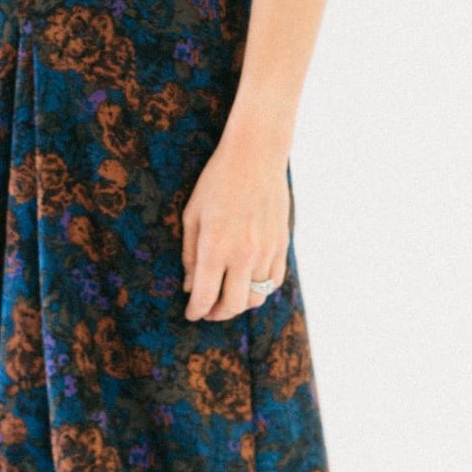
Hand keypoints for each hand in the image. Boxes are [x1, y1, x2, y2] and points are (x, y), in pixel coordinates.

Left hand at [180, 128, 289, 320]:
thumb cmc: (217, 182)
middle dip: (217, 314)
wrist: (255, 157)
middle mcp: (243, 254)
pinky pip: (273, 282)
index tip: (191, 314)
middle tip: (208, 310)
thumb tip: (191, 287)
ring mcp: (266, 251)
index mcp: (215, 247)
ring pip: (256, 298)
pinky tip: (248, 282)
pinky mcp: (282, 245)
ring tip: (228, 297)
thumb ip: (190, 255)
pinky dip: (260, 289)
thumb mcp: (192, 216)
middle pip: (233, 305)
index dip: (196, 311)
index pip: (205, 296)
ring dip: (240, 303)